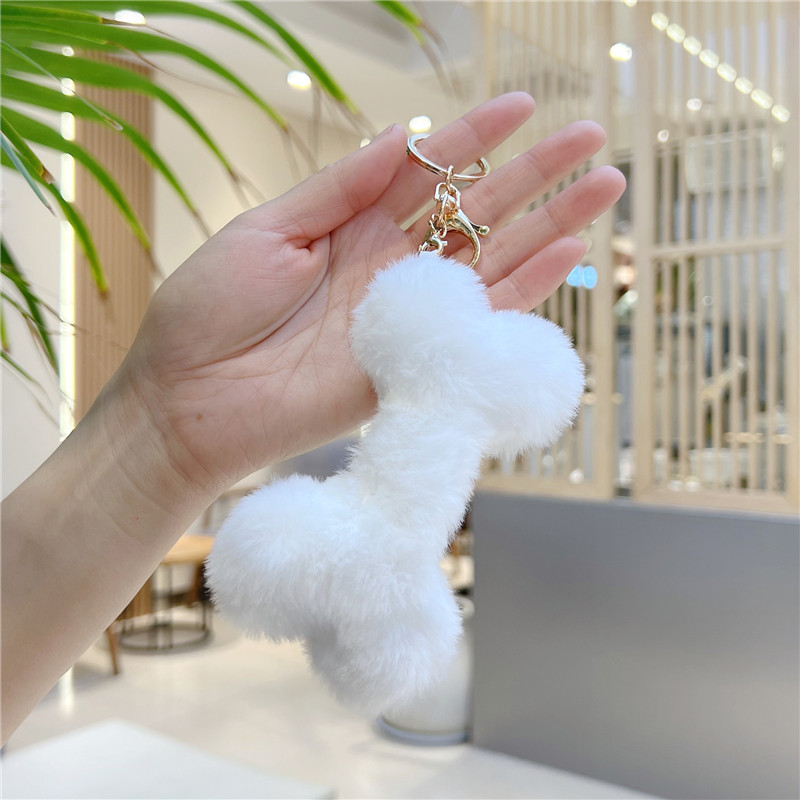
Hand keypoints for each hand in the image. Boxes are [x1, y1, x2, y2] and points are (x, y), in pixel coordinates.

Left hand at [122, 92, 624, 496]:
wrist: (189, 400)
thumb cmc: (209, 311)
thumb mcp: (267, 231)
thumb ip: (339, 188)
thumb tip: (401, 136)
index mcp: (351, 225)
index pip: (429, 173)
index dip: (475, 138)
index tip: (523, 104)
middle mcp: (389, 266)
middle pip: (477, 213)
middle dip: (535, 174)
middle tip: (592, 138)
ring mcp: (407, 315)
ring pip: (494, 262)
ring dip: (550, 225)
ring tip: (604, 185)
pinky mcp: (414, 363)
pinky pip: (480, 324)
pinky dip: (524, 292)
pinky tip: (566, 255)